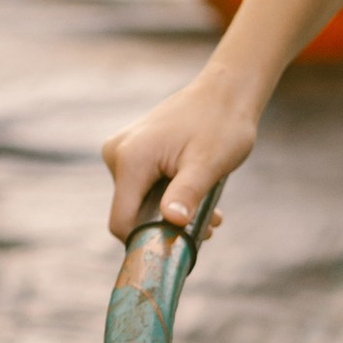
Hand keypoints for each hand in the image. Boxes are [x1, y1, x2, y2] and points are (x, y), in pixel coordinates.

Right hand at [101, 71, 259, 243]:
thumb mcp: (209, 163)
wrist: (224, 92)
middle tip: (208, 227)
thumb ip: (188, 193)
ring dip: (172, 214)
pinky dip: (169, 198)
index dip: (146, 242)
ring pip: (140, 202)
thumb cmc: (221, 124)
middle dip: (166, 227)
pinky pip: (144, 187)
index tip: (179, 249)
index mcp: (131, 159)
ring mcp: (122, 151)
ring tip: (210, 212)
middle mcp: (117, 154)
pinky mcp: (132, 151)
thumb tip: (172, 222)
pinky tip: (198, 196)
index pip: (122, 222)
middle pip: (131, 213)